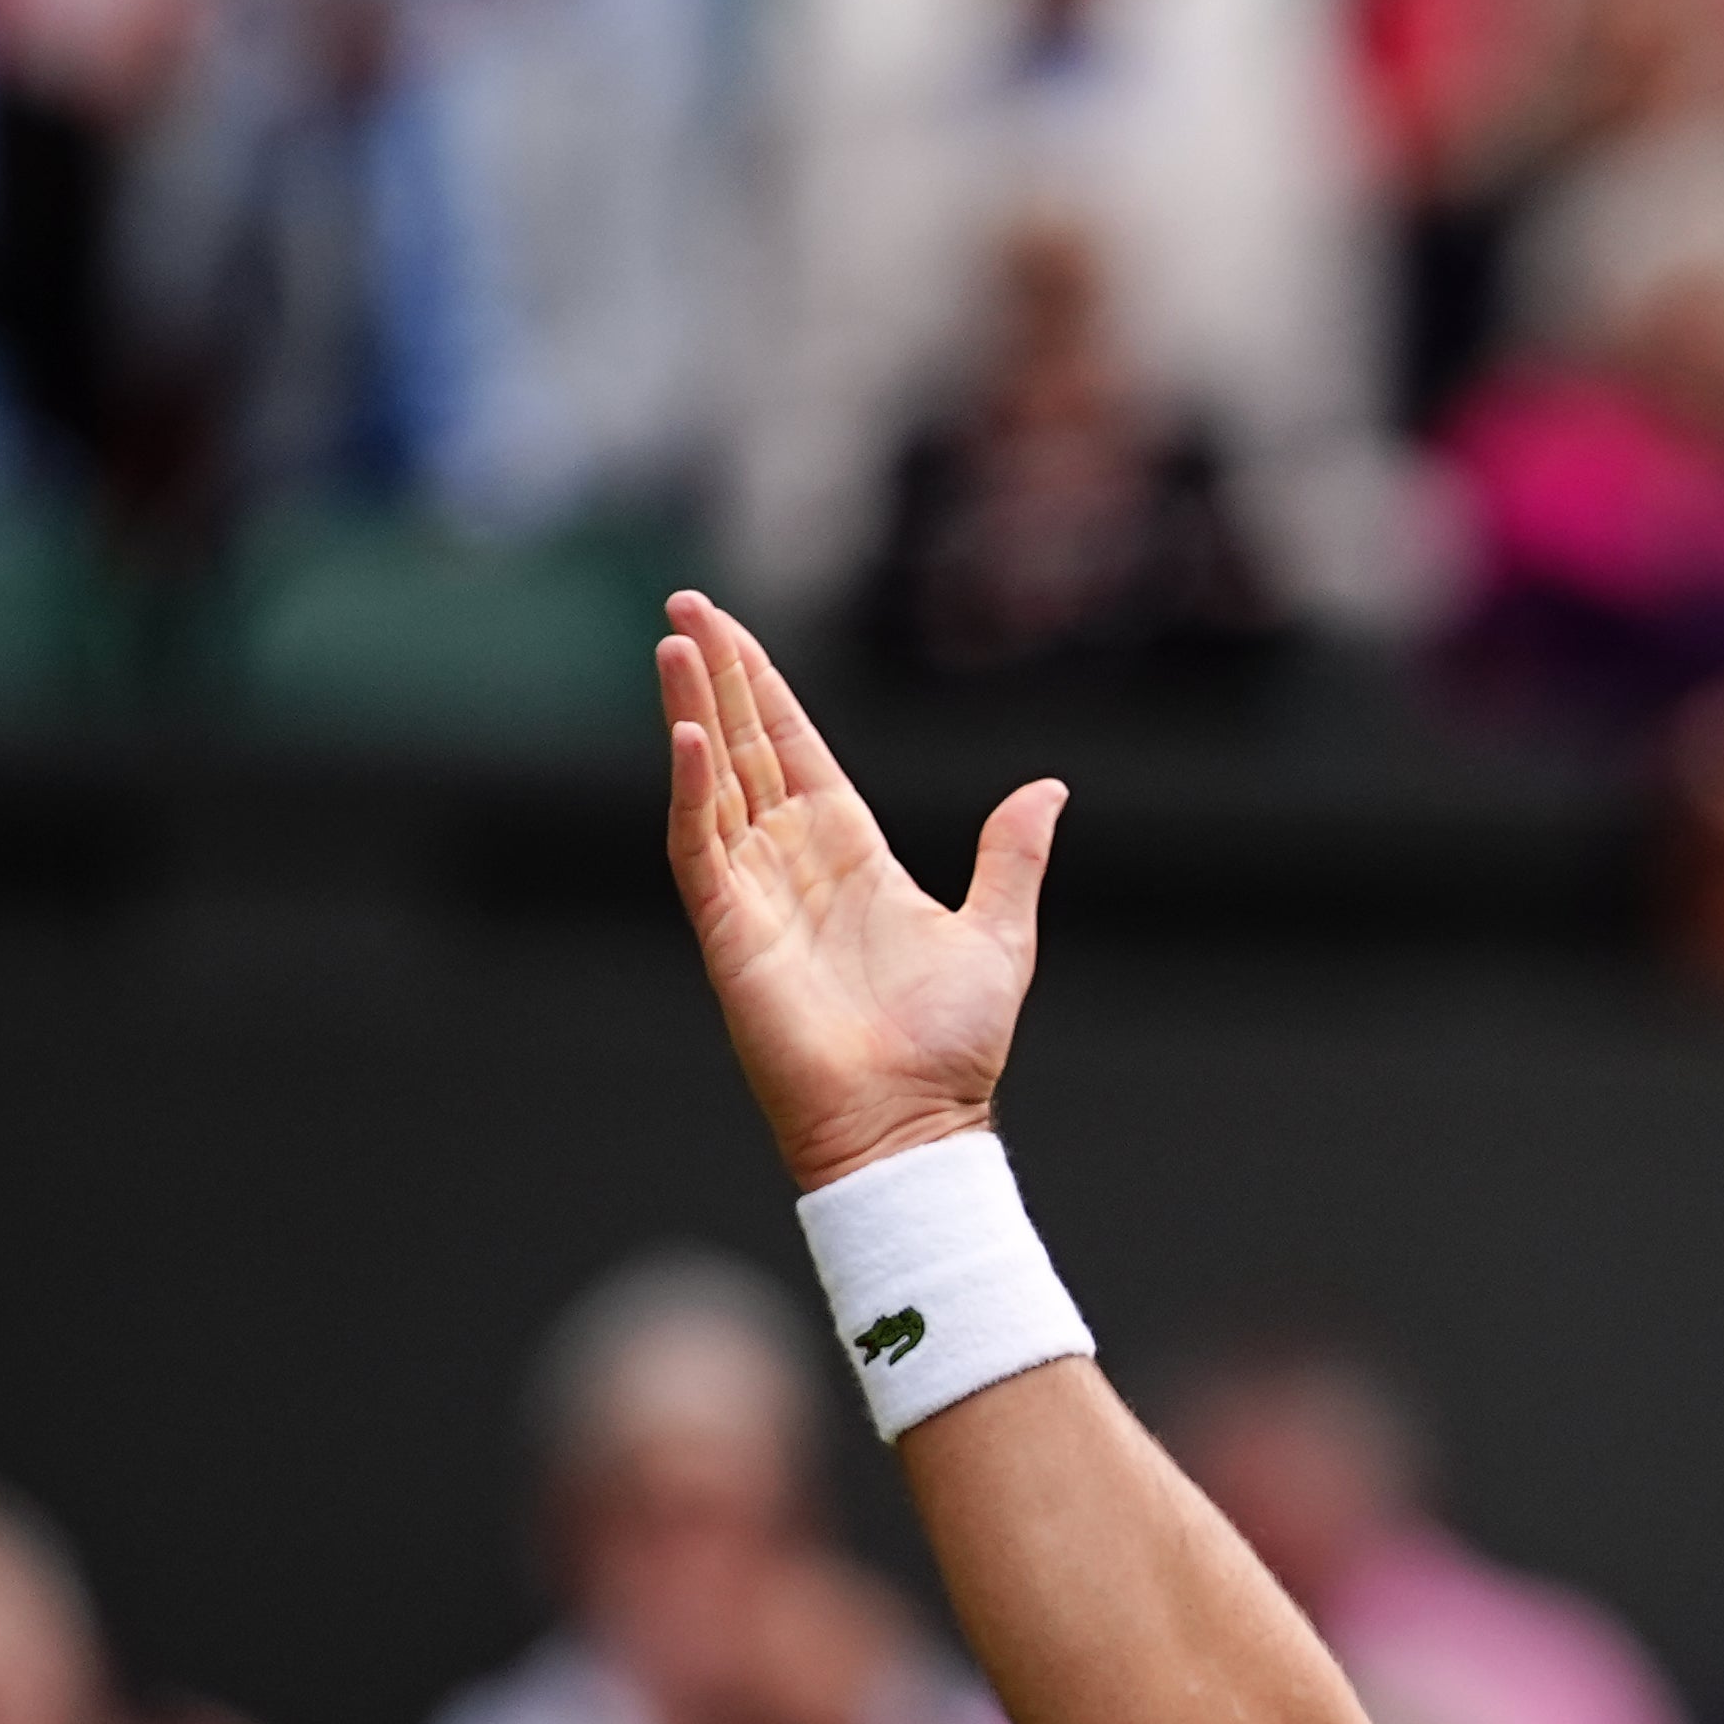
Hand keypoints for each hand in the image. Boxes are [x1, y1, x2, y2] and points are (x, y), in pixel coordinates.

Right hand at [658, 590, 1063, 1190]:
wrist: (915, 1121)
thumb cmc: (952, 1045)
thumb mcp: (998, 931)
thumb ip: (1012, 855)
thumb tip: (1048, 790)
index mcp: (850, 852)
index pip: (792, 748)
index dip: (762, 687)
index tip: (728, 626)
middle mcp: (793, 862)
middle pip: (743, 746)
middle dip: (716, 674)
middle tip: (686, 602)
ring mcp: (755, 893)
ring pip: (711, 782)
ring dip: (692, 711)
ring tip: (675, 642)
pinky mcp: (730, 932)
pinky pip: (700, 848)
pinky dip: (693, 791)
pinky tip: (689, 735)